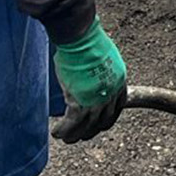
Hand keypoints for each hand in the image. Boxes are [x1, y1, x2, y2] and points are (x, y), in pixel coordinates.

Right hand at [50, 20, 128, 142]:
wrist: (79, 37)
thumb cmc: (87, 40)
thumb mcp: (102, 57)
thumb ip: (99, 70)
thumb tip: (90, 73)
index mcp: (119, 81)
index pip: (118, 107)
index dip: (108, 117)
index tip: (100, 123)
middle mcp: (111, 93)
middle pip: (103, 120)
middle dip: (92, 130)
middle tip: (82, 135)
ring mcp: (97, 100)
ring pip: (87, 126)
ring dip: (75, 134)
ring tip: (66, 138)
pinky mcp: (80, 102)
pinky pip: (71, 123)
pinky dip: (63, 130)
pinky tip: (56, 133)